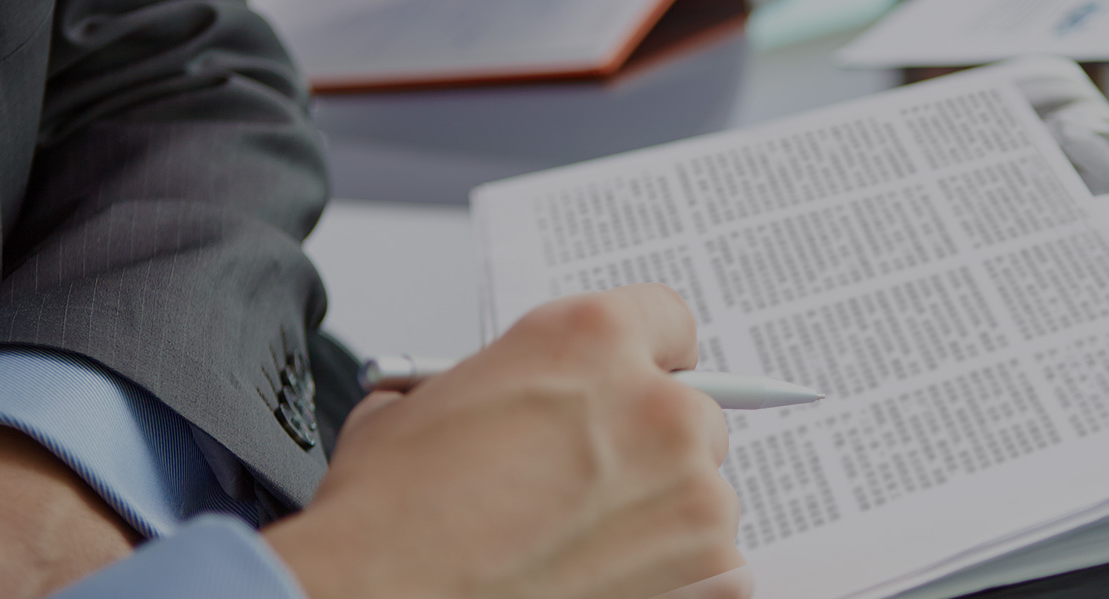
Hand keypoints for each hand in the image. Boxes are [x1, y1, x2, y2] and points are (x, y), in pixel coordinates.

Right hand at [266, 284, 744, 598]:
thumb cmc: (391, 520)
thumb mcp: (424, 403)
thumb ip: (503, 383)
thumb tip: (515, 399)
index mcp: (591, 340)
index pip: (668, 323)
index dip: (646, 361)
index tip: (638, 389)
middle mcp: (658, 409)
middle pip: (693, 418)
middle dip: (650, 452)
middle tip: (586, 490)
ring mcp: (695, 498)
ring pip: (703, 499)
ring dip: (659, 521)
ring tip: (577, 550)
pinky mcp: (714, 575)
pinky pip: (717, 570)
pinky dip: (676, 581)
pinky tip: (604, 583)